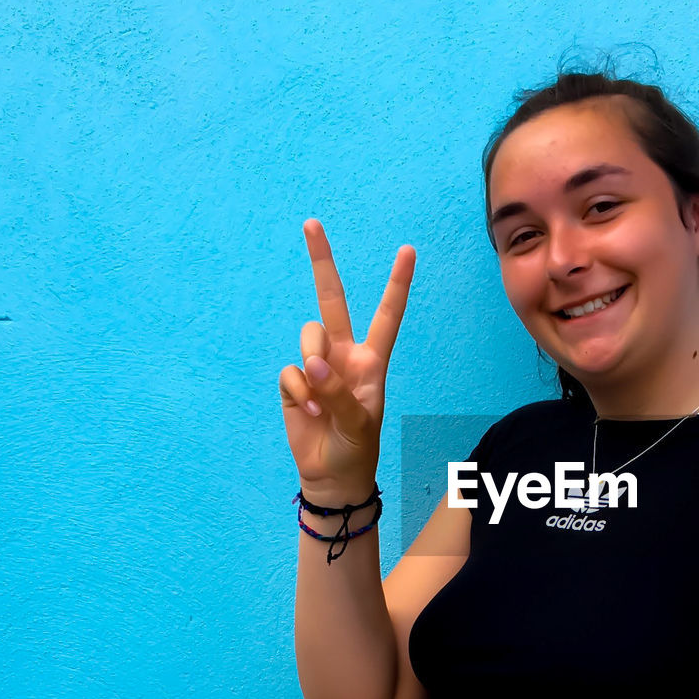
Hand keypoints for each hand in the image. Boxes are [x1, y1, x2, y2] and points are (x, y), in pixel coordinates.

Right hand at [279, 219, 414, 501]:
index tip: (408, 250)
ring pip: (307, 336)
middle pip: (332, 300)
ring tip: (321, 401)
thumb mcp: (358, 422)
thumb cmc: (356, 448)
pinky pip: (291, 372)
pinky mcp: (295, 381)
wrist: (331, 475)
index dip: (397, 284)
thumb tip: (311, 363)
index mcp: (372, 360)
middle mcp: (344, 354)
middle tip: (312, 223)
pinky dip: (299, 392)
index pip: (387, 315)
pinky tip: (309, 411)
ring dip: (312, 365)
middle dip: (322, 262)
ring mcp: (317, 365)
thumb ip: (337, 390)